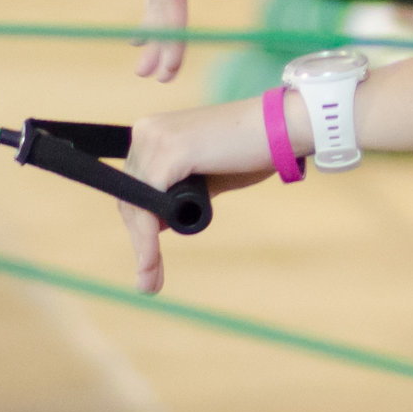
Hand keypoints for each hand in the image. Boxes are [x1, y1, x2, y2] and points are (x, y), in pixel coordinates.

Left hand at [118, 98, 278, 291]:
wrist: (282, 129)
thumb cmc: (252, 150)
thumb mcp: (206, 177)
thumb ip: (181, 193)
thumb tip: (159, 223)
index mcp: (153, 132)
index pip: (133, 186)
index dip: (138, 227)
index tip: (148, 264)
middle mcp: (146, 131)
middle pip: (129, 198)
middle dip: (139, 243)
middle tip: (148, 282)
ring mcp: (156, 140)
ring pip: (136, 206)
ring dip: (143, 248)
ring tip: (150, 281)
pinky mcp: (170, 153)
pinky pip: (149, 205)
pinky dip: (148, 238)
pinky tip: (151, 262)